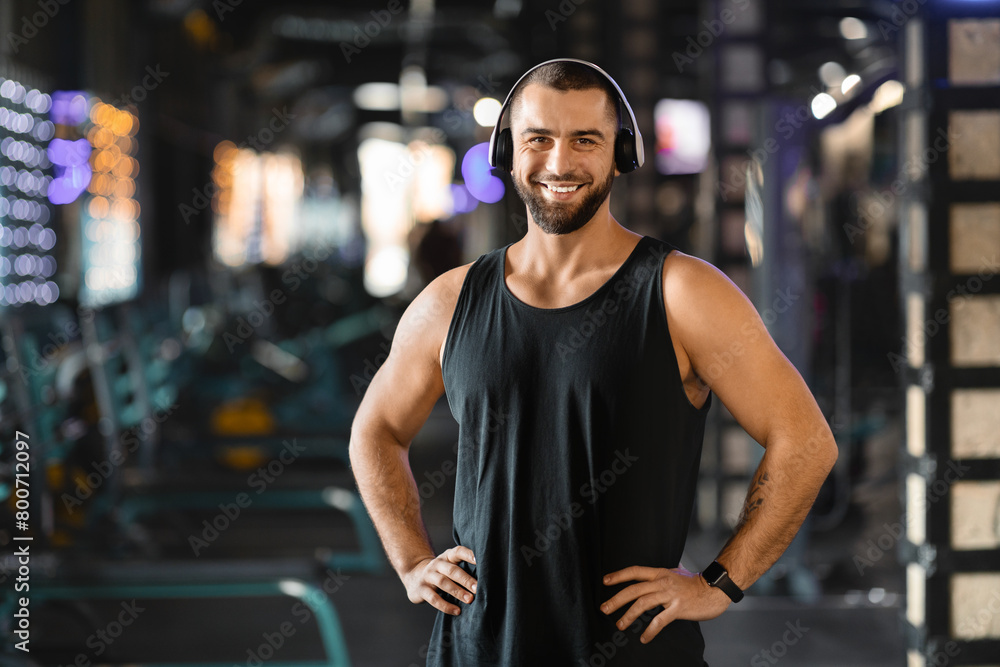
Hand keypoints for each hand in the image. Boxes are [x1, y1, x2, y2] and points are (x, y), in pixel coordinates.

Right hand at [402, 546, 477, 615]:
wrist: (414, 577)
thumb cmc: (442, 573)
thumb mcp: (450, 566)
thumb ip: (464, 569)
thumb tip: (487, 580)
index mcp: (447, 556)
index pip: (458, 552)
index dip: (468, 555)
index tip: (480, 560)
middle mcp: (437, 564)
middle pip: (452, 570)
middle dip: (466, 579)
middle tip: (478, 588)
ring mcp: (428, 576)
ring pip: (443, 583)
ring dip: (457, 591)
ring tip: (470, 600)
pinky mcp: (421, 590)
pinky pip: (434, 598)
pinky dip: (446, 606)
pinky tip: (457, 611)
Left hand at [600, 565, 730, 643]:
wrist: (713, 590)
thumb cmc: (693, 586)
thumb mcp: (673, 576)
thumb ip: (658, 579)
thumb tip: (644, 584)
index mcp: (659, 574)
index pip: (635, 571)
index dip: (619, 575)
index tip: (605, 581)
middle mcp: (662, 582)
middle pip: (634, 589)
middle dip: (617, 599)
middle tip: (605, 608)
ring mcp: (670, 595)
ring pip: (643, 603)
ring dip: (629, 615)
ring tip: (620, 625)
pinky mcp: (678, 608)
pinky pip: (660, 620)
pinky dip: (650, 630)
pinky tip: (644, 637)